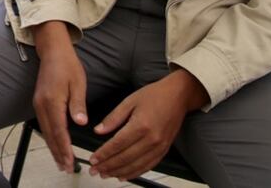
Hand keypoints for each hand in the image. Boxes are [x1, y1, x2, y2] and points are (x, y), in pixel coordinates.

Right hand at [31, 21, 87, 173]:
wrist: (53, 50)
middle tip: (66, 168)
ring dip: (53, 147)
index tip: (70, 160)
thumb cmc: (67, 64)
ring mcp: (38, 104)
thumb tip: (81, 122)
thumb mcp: (78, 83)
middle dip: (58, 153)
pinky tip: (55, 144)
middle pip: (49, 135)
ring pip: (45, 132)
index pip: (59, 130)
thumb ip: (78, 104)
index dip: (64, 147)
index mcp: (52, 100)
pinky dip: (49, 137)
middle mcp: (42, 105)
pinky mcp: (39, 103)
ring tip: (60, 162)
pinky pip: (44, 125)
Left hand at [88, 70, 207, 180]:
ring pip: (136, 165)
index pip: (117, 145)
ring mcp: (159, 146)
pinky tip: (124, 175)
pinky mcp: (164, 150)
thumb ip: (113, 118)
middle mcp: (151, 139)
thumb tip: (98, 131)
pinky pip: (148, 166)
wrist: (178, 96)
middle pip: (125, 158)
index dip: (103, 154)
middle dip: (107, 166)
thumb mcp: (129, 101)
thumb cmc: (154, 95)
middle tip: (94, 170)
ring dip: (119, 172)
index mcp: (140, 125)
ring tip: (105, 174)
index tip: (92, 159)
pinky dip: (135, 173)